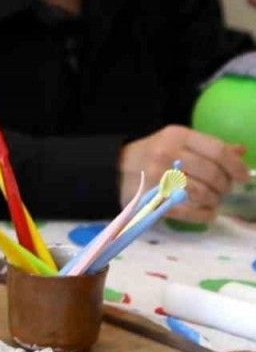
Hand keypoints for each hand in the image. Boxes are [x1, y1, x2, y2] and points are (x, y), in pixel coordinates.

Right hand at [118, 125, 248, 222]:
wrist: (110, 170)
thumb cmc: (149, 156)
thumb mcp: (175, 142)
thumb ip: (207, 147)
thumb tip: (240, 151)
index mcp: (176, 136)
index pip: (217, 150)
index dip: (235, 166)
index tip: (243, 177)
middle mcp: (167, 153)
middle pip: (212, 173)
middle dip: (224, 186)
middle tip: (224, 191)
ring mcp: (158, 177)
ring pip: (202, 193)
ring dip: (214, 201)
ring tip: (213, 201)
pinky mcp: (152, 199)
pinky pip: (188, 211)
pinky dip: (203, 215)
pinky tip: (207, 214)